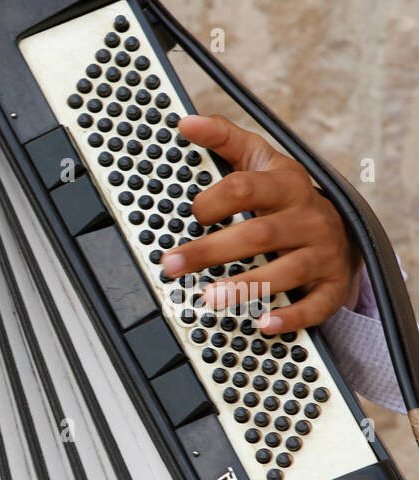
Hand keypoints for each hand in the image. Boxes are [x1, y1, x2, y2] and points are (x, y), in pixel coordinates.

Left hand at [161, 114, 361, 333]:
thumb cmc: (285, 197)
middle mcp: (306, 218)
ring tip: (208, 299)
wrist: (340, 228)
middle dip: (212, 251)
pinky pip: (315, 305)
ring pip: (285, 271)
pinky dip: (291, 315)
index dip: (214, 201)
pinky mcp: (331, 285)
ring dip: (245, 286)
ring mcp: (320, 253)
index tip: (192, 214)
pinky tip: (264, 323)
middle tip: (173, 264)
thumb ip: (225, 140)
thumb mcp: (260, 162)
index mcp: (286, 186)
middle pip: (258, 234)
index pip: (246, 187)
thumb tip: (186, 122)